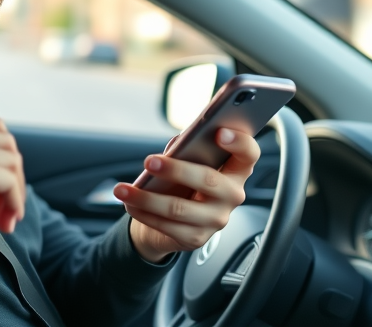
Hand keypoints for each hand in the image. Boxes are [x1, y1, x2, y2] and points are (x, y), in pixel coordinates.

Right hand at [0, 115, 25, 298]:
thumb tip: (8, 158)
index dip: (2, 159)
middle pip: (5, 140)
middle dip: (13, 174)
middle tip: (6, 208)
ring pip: (11, 159)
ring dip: (15, 192)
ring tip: (4, 218)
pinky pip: (9, 179)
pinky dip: (14, 202)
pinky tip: (3, 223)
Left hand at [114, 128, 259, 262]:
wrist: (173, 220)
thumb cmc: (185, 180)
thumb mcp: (190, 161)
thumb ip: (188, 149)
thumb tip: (176, 147)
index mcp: (236, 170)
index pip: (249, 154)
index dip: (239, 142)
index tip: (219, 131)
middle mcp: (231, 196)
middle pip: (209, 180)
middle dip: (176, 170)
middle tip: (149, 161)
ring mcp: (216, 220)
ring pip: (179, 208)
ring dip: (145, 198)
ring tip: (122, 189)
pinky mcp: (195, 238)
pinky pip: (166, 225)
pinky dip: (143, 213)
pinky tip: (128, 204)